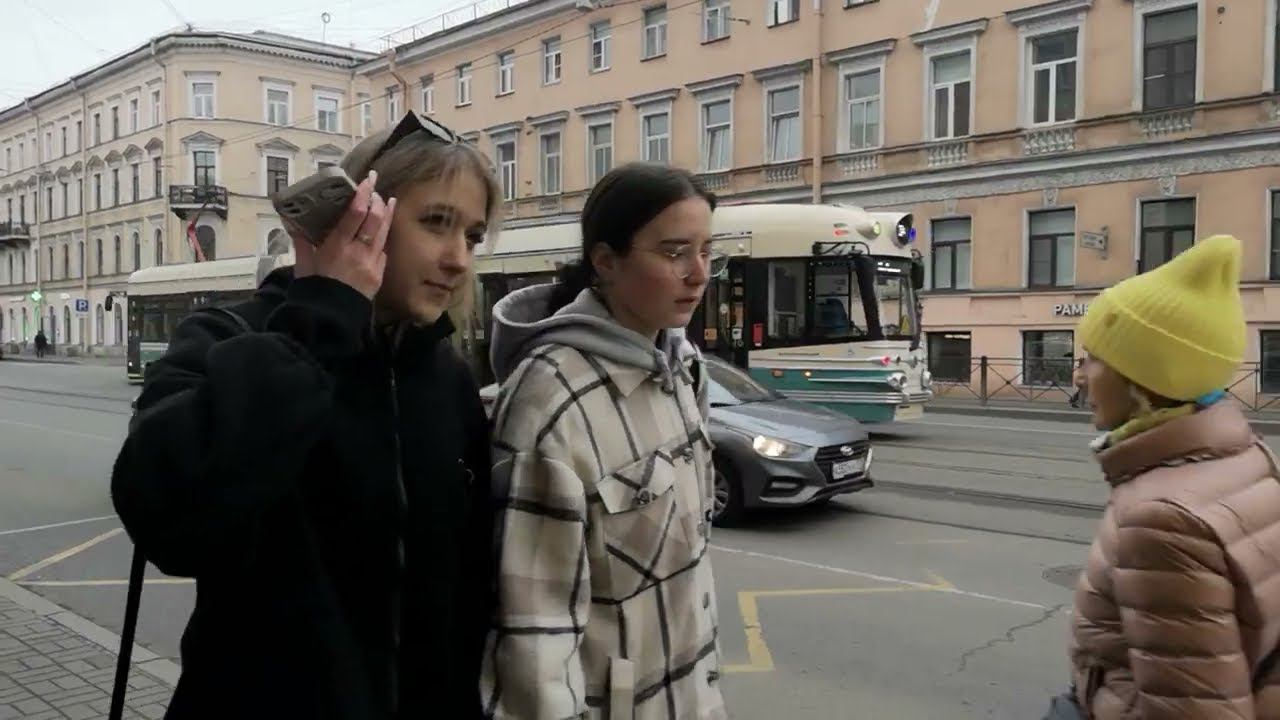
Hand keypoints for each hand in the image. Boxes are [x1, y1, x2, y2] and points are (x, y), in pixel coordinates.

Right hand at [287, 171, 395, 299]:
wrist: (329, 318)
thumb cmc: (313, 290)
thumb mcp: (303, 264)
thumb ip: (301, 241)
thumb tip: (292, 222)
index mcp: (337, 246)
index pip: (355, 214)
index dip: (362, 195)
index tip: (367, 180)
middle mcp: (358, 252)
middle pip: (375, 220)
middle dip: (377, 200)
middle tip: (375, 187)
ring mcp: (372, 264)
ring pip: (383, 233)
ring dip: (386, 215)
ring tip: (388, 200)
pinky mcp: (379, 275)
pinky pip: (383, 252)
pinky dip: (382, 238)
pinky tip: (382, 231)